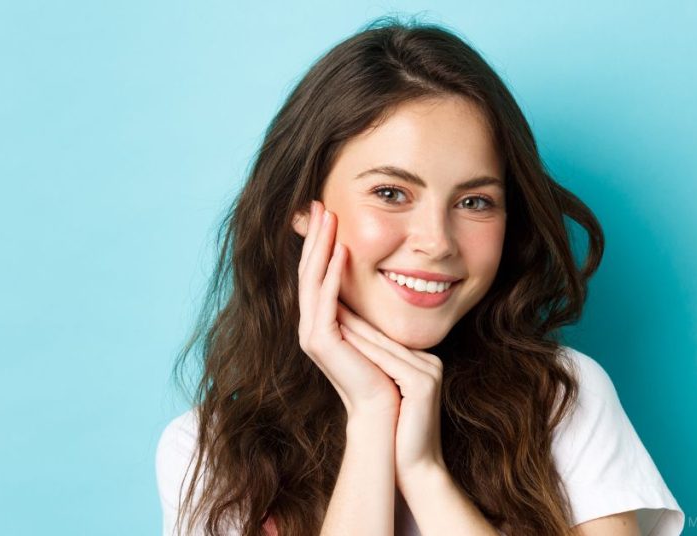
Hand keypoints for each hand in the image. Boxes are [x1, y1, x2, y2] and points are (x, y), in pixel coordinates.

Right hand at [296, 200, 399, 417]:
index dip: (319, 242)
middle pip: (307, 270)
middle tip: (319, 203)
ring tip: (328, 217)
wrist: (386, 411)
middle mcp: (310, 326)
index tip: (327, 211)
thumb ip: (368, 310)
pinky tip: (341, 250)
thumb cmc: (388, 375)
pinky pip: (324, 299)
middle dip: (314, 235)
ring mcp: (311, 334)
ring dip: (320, 245)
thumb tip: (382, 280)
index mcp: (321, 323)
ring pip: (311, 279)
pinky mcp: (320, 342)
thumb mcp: (376, 332)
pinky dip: (332, 273)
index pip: (316, 273)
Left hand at [335, 304, 445, 488]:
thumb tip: (350, 344)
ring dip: (353, 325)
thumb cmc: (398, 437)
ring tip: (328, 308)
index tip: (330, 305)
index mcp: (424, 363)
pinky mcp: (422, 383)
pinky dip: (362, 348)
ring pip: (382, 345)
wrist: (417, 470)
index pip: (383, 339)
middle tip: (325, 295)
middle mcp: (430, 363)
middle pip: (382, 337)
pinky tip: (341, 335)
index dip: (355, 322)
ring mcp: (429, 371)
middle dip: (352, 317)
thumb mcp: (387, 396)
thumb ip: (378, 370)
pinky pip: (386, 361)